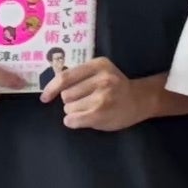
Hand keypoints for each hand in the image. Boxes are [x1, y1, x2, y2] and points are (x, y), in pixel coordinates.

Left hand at [46, 58, 165, 131]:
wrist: (142, 100)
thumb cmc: (117, 87)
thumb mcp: (101, 72)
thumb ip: (80, 75)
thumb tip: (51, 87)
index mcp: (99, 65)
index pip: (65, 77)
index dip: (51, 88)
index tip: (45, 98)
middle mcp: (102, 79)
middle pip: (66, 94)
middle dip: (71, 100)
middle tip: (86, 101)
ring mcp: (102, 97)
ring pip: (68, 108)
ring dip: (75, 111)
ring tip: (91, 109)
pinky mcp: (100, 113)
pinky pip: (72, 119)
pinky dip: (73, 121)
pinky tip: (84, 119)